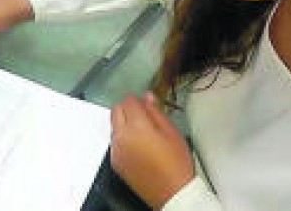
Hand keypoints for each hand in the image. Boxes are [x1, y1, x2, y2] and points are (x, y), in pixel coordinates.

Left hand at [110, 91, 194, 209]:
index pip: (128, 101)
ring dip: (124, 124)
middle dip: (128, 109)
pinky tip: (138, 148)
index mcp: (137, 127)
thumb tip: (147, 97)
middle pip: (116, 110)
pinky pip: (114, 142)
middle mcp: (122, 136)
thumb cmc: (176, 164)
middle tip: (144, 118)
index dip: (138, 100)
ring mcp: (116, 150)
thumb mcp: (172, 132)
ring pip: (113, 125)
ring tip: (143, 136)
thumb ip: (156, 112)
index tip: (146, 105)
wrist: (173, 194)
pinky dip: (123, 140)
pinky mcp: (115, 161)